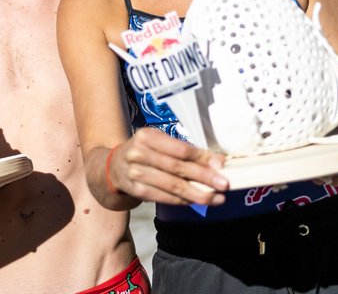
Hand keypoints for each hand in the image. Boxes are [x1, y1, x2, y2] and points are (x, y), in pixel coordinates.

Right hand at [107, 130, 228, 206]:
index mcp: (146, 136)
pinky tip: (198, 202)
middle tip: (224, 184)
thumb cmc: (144, 152)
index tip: (220, 165)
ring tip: (217, 198)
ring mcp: (136, 174)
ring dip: (198, 194)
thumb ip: (184, 151)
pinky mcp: (137, 191)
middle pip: (177, 168)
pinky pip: (165, 197)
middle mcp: (138, 154)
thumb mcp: (159, 143)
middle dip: (204, 177)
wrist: (113, 167)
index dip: (201, 158)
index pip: (179, 149)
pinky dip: (183, 200)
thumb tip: (216, 162)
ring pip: (173, 186)